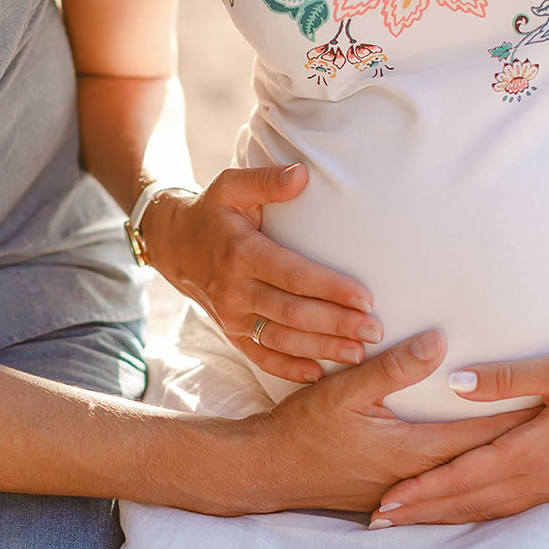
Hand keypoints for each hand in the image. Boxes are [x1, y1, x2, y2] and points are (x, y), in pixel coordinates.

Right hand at [142, 164, 380, 383]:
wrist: (173, 244)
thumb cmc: (213, 211)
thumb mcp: (231, 186)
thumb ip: (266, 180)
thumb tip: (303, 174)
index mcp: (240, 252)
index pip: (292, 275)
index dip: (329, 288)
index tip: (366, 297)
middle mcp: (234, 289)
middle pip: (292, 313)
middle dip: (336, 324)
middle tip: (375, 331)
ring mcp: (230, 315)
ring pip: (280, 339)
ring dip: (320, 349)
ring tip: (359, 354)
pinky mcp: (230, 331)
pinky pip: (259, 356)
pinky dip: (286, 369)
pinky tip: (317, 373)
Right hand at [240, 331, 535, 514]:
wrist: (267, 472)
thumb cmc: (302, 430)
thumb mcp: (344, 389)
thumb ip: (393, 367)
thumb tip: (440, 341)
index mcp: (415, 451)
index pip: (484, 433)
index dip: (523, 417)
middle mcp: (421, 479)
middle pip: (488, 463)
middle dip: (527, 445)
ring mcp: (410, 495)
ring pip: (475, 488)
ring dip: (508, 472)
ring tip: (543, 455)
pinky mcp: (398, 501)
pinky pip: (453, 499)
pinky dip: (480, 491)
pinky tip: (492, 486)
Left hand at [368, 344, 548, 525]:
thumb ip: (506, 377)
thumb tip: (455, 382)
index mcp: (534, 450)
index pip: (464, 477)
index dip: (422, 491)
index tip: (384, 501)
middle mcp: (543, 476)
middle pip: (469, 502)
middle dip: (422, 512)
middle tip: (377, 522)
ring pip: (489, 509)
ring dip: (446, 517)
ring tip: (405, 523)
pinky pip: (510, 507)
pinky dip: (478, 513)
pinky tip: (459, 514)